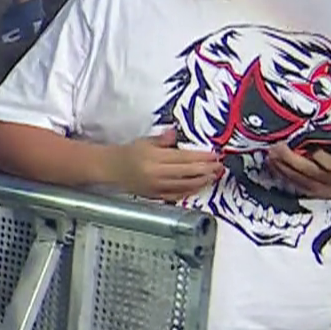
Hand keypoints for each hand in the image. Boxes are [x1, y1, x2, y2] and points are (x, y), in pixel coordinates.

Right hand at [104, 127, 223, 200]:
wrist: (111, 168)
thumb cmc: (128, 153)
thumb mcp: (145, 141)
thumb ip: (162, 139)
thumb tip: (176, 133)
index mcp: (154, 157)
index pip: (184, 158)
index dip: (202, 157)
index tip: (215, 156)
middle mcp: (156, 173)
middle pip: (188, 172)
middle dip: (206, 170)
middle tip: (219, 167)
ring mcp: (156, 186)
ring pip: (185, 186)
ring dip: (202, 181)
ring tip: (213, 177)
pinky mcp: (155, 195)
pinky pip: (176, 195)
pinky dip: (189, 192)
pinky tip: (198, 187)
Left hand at [268, 137, 330, 204]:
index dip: (318, 156)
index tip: (306, 143)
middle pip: (310, 172)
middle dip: (291, 159)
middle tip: (277, 147)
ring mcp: (327, 190)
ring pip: (301, 181)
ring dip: (283, 168)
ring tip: (270, 156)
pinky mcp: (319, 194)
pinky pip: (298, 187)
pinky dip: (284, 177)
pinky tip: (274, 168)